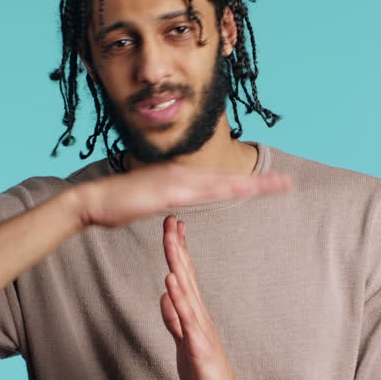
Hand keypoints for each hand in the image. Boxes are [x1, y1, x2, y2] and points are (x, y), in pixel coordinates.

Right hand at [74, 162, 290, 228]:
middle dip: (259, 182)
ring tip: (276, 187)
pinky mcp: (169, 190)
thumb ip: (166, 200)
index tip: (268, 185)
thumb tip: (176, 204)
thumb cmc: (117, 204)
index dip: (245, 182)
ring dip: (251, 184)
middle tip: (287, 183)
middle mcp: (183, 175)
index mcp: (180, 178)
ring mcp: (177, 180)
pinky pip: (204, 192)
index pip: (220, 181)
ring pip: (223, 183)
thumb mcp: (149, 202)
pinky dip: (227, 190)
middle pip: (229, 178)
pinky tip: (243, 190)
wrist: (93, 200)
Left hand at [158, 215, 253, 379]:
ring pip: (186, 290)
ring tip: (171, 240)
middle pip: (185, 274)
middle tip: (171, 219)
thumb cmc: (206, 375)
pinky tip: (171, 280)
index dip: (177, 251)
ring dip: (177, 263)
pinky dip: (178, 297)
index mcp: (194, 314)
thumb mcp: (183, 342)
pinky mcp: (199, 344)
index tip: (172, 227)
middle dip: (177, 247)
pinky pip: (186, 317)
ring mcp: (201, 328)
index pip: (184, 275)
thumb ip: (174, 319)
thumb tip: (165, 295)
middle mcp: (199, 315)